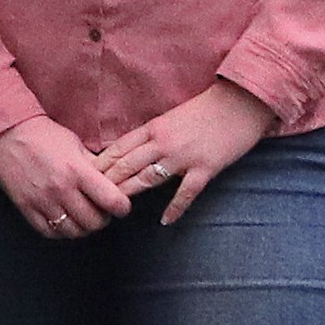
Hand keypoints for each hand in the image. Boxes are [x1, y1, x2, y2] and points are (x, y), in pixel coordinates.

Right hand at [0, 116, 134, 240]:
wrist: (8, 132)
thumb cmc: (44, 135)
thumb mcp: (76, 145)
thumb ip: (94, 167)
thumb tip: (112, 183)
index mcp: (78, 170)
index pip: (112, 201)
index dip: (122, 207)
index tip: (120, 206)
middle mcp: (61, 188)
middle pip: (94, 222)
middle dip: (102, 219)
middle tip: (100, 211)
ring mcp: (42, 200)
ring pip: (73, 231)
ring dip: (82, 228)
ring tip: (81, 217)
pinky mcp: (26, 207)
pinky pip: (49, 232)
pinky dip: (60, 231)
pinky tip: (63, 220)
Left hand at [107, 82, 280, 224]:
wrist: (241, 102)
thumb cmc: (207, 109)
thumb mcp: (172, 117)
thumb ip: (152, 134)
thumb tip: (131, 150)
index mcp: (154, 127)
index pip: (119, 148)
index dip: (100, 165)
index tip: (83, 178)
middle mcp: (163, 142)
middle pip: (127, 165)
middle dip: (107, 182)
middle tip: (90, 199)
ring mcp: (184, 156)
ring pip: (148, 178)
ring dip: (130, 193)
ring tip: (115, 208)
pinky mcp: (206, 167)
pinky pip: (186, 192)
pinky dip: (175, 208)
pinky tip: (165, 222)